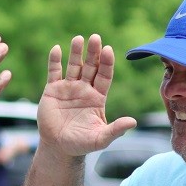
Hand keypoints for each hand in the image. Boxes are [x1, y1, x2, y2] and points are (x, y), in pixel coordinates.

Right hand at [40, 34, 136, 155]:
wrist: (59, 147)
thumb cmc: (82, 144)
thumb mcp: (100, 138)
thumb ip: (115, 130)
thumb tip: (133, 122)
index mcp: (98, 97)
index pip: (105, 76)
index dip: (107, 63)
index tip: (108, 50)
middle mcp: (84, 89)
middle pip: (90, 66)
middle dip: (93, 53)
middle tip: (95, 37)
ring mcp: (68, 88)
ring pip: (73, 65)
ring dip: (76, 52)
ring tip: (78, 39)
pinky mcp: (52, 90)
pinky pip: (54, 72)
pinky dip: (55, 61)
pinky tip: (56, 49)